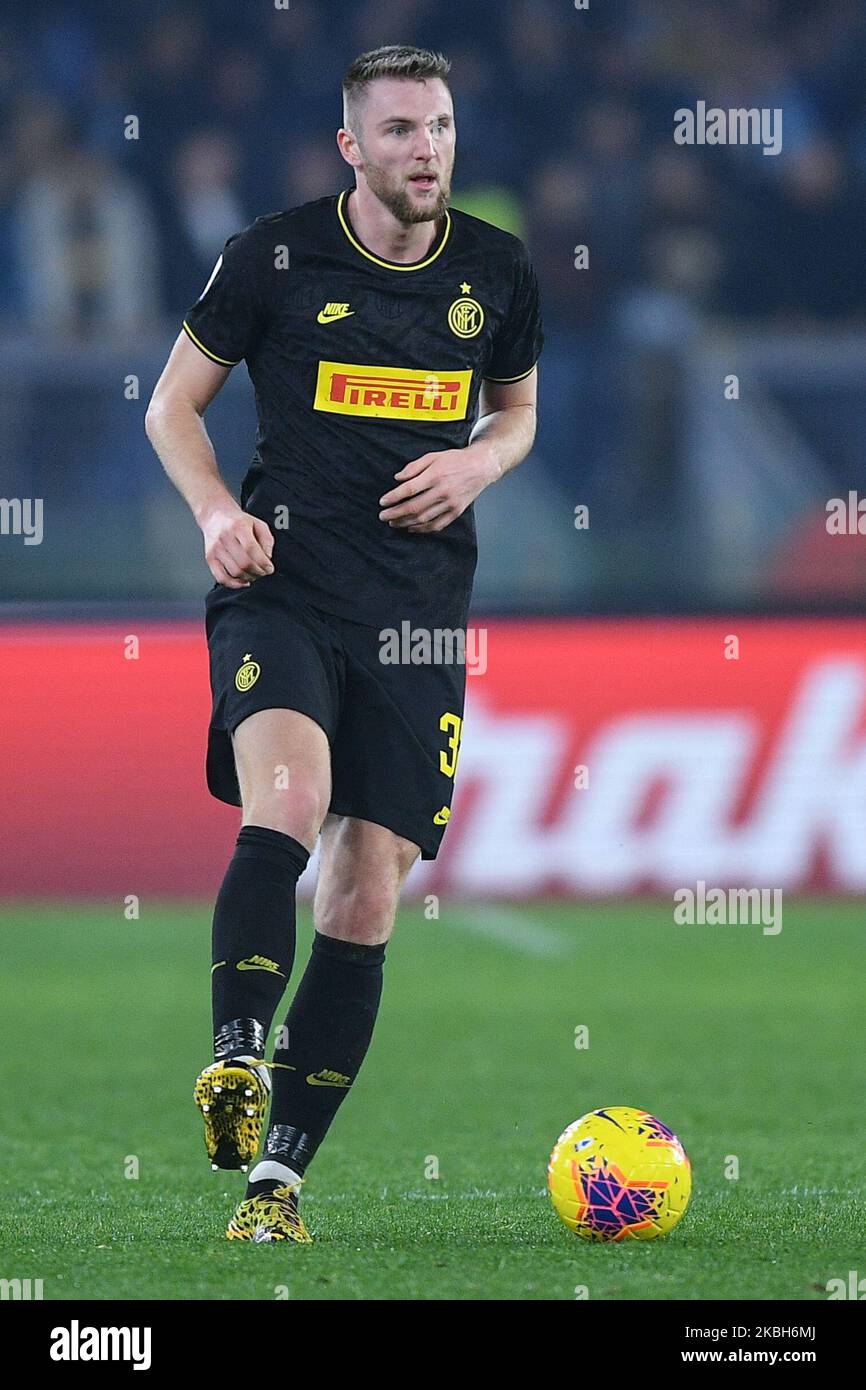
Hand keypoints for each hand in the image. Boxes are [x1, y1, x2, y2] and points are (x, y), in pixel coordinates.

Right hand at [200, 503, 274, 587]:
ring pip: (234, 572)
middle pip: (244, 563)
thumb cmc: (237, 521)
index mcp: (238, 526)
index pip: (251, 549)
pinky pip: (221, 577)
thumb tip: (267, 556)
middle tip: (264, 572)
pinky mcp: (210, 558)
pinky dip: (234, 584)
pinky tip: (243, 581)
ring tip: (255, 574)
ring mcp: (216, 549)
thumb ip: (267, 539)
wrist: (215, 516)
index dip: (263, 562)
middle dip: (258, 572)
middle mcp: (225, 537)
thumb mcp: (258, 524)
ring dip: (248, 577)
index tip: (269, 568)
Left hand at [378, 446, 499, 533]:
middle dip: (395, 513)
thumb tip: (397, 479)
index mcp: (435, 475)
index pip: (409, 490)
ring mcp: (450, 504)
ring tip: (393, 523)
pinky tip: (411, 528)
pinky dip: (422, 529)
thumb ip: (413, 467)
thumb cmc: (455, 460)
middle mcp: (443, 491)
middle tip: (383, 516)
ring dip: (405, 523)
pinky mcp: (456, 512)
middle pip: (414, 507)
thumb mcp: (433, 456)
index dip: (393, 497)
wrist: (481, 467)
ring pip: (423, 519)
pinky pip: (437, 525)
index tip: (382, 501)